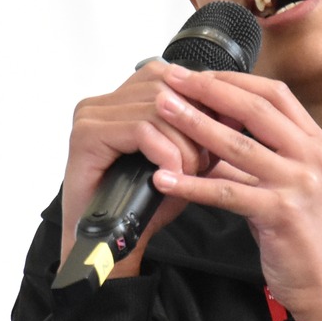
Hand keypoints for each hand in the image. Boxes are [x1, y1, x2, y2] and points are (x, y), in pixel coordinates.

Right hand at [60, 60, 212, 271]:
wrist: (111, 245)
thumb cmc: (144, 205)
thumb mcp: (182, 160)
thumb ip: (202, 132)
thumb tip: (235, 110)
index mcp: (121, 99)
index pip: (170, 75)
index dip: (202, 98)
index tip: (228, 125)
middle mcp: (102, 102)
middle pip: (166, 86)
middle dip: (196, 122)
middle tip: (207, 158)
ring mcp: (90, 116)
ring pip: (157, 108)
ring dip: (183, 143)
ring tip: (190, 172)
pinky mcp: (86, 136)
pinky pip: (141, 129)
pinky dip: (165, 152)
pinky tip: (172, 174)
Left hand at [147, 64, 321, 320]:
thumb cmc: (308, 236)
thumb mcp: (288, 185)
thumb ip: (255, 160)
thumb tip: (210, 137)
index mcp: (316, 143)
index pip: (274, 94)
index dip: (234, 80)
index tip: (198, 75)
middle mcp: (313, 156)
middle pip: (255, 109)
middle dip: (209, 91)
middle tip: (172, 80)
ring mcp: (300, 183)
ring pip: (238, 145)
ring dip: (194, 125)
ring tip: (162, 112)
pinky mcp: (282, 214)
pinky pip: (227, 192)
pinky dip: (192, 185)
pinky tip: (164, 179)